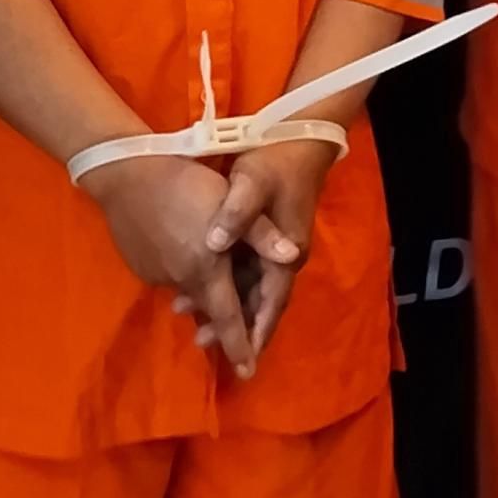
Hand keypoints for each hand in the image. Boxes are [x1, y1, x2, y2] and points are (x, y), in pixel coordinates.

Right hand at [81, 156, 294, 378]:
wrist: (125, 174)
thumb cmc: (185, 184)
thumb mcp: (231, 201)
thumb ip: (261, 233)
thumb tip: (293, 256)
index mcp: (207, 270)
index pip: (228, 319)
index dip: (240, 345)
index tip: (248, 374)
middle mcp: (181, 281)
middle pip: (209, 311)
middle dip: (222, 332)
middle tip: (234, 351)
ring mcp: (156, 274)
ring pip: (189, 295)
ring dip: (202, 305)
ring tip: (210, 314)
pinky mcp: (140, 265)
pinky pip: (171, 280)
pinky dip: (185, 282)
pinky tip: (187, 264)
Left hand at [196, 139, 338, 355]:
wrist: (301, 138)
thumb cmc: (276, 162)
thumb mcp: (252, 184)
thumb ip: (235, 216)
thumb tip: (214, 246)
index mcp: (285, 251)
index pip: (270, 302)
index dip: (255, 331)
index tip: (242, 360)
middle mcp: (285, 255)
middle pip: (261, 301)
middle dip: (237, 326)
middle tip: (206, 345)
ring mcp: (278, 246)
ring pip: (252, 287)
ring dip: (229, 306)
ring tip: (195, 324)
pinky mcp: (268, 234)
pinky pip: (248, 271)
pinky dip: (229, 284)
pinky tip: (204, 288)